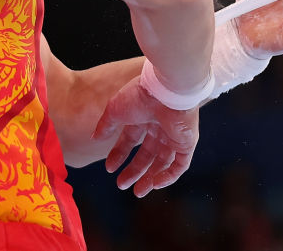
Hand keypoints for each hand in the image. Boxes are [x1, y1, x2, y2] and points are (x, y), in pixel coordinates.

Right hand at [92, 76, 198, 197]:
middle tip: (122, 185)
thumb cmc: (140, 96)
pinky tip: (154, 184)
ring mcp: (174, 135)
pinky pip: (179, 165)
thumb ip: (106, 125)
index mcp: (143, 116)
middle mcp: (159, 126)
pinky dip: (168, 177)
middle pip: (147, 154)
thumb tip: (95, 138)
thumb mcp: (115, 110)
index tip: (110, 168)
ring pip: (163, 162)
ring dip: (150, 178)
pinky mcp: (186, 143)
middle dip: (134, 171)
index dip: (119, 155)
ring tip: (138, 191)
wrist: (166, 90)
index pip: (130, 140)